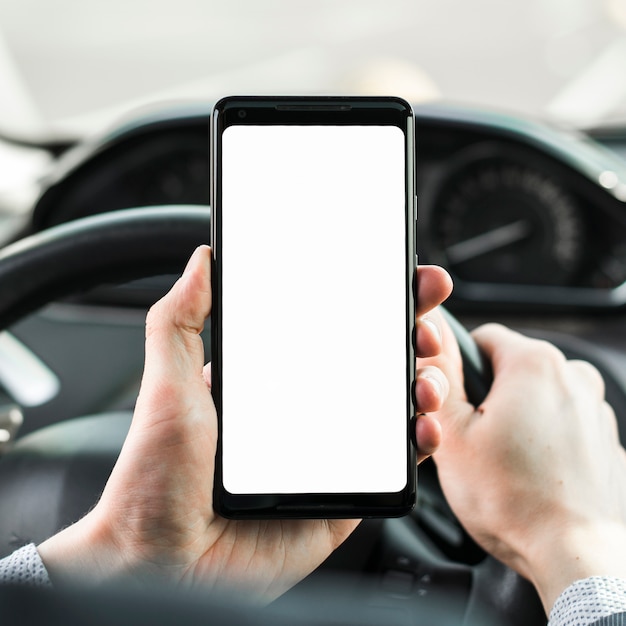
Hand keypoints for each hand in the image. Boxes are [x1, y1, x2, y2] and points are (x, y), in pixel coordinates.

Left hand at [38, 246, 451, 599]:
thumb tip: (204, 259)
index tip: (400, 278)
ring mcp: (329, 450)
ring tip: (424, 379)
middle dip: (411, 335)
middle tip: (423, 324)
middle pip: (372, 362)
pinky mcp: (345, 494)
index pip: (330, 328)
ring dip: (424, 383)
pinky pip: (394, 463)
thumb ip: (181, 320)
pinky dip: (420, 440)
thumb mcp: (167, 385)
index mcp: (270, 379)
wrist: (162, 563)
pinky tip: (423, 427)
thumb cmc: (154, 478)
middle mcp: (305, 410)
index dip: (369, 301)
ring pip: (393, 407)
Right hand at [425, 322, 625, 612]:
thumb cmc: (514, 500)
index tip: (454, 398)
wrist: (574, 555)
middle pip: (513, 369)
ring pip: (539, 398)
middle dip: (490, 396)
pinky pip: (564, 424)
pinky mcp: (606, 441)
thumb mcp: (452, 434)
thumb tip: (430, 341)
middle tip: (474, 438)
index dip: (460, 366)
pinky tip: (532, 472)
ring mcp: (596, 411)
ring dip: (519, 417)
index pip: (484, 338)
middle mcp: (574, 378)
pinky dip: (546, 439)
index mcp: (534, 364)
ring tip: (504, 460)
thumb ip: (438, 378)